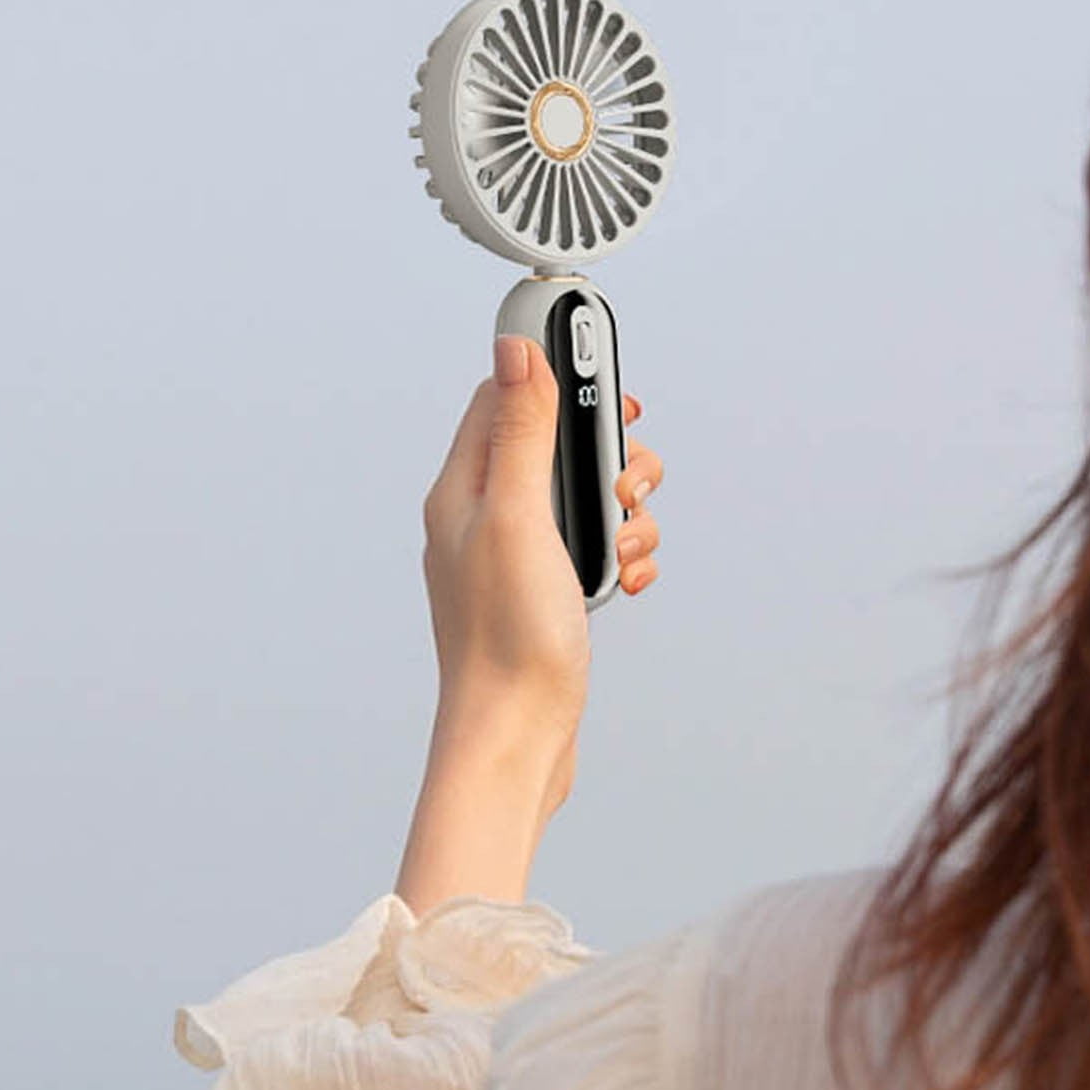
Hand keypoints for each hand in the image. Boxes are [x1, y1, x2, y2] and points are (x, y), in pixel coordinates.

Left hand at [418, 333, 664, 813]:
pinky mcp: (549, 590)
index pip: (504, 397)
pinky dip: (621, 555)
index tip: (604, 370)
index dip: (557, 375)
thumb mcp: (518, 519)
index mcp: (465, 489)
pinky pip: (597, 547)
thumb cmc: (506, 641)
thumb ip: (522, 432)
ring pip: (588, 498)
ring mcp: (521, 555)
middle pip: (560, 445)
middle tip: (622, 485)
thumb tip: (517, 351)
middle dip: (608, 458)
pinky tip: (620, 580)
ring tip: (620, 545)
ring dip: (623, 513)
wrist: (516, 738)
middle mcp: (488, 516)